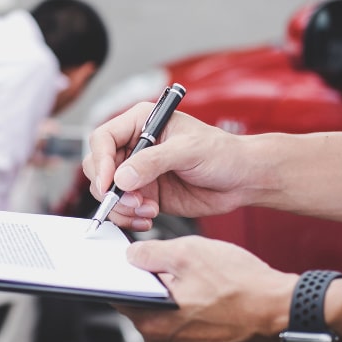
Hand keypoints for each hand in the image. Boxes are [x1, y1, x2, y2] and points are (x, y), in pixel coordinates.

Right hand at [82, 104, 254, 230]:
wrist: (242, 180)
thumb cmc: (222, 153)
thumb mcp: (189, 150)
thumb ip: (154, 162)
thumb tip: (122, 177)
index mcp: (140, 123)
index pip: (103, 139)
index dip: (101, 161)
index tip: (110, 184)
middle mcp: (135, 146)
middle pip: (99, 167)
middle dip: (111, 189)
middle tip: (133, 202)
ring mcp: (138, 172)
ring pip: (108, 192)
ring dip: (122, 207)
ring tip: (147, 211)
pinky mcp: (145, 194)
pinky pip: (123, 208)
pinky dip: (129, 217)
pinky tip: (149, 218)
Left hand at [116, 236, 296, 341]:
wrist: (282, 311)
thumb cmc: (240, 284)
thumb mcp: (188, 252)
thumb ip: (150, 253)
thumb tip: (131, 256)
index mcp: (153, 322)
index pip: (119, 295)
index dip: (123, 272)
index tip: (130, 257)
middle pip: (141, 301)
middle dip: (151, 279)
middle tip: (173, 260)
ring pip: (164, 309)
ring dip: (173, 290)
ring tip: (196, 274)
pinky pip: (183, 319)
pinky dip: (189, 302)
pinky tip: (207, 287)